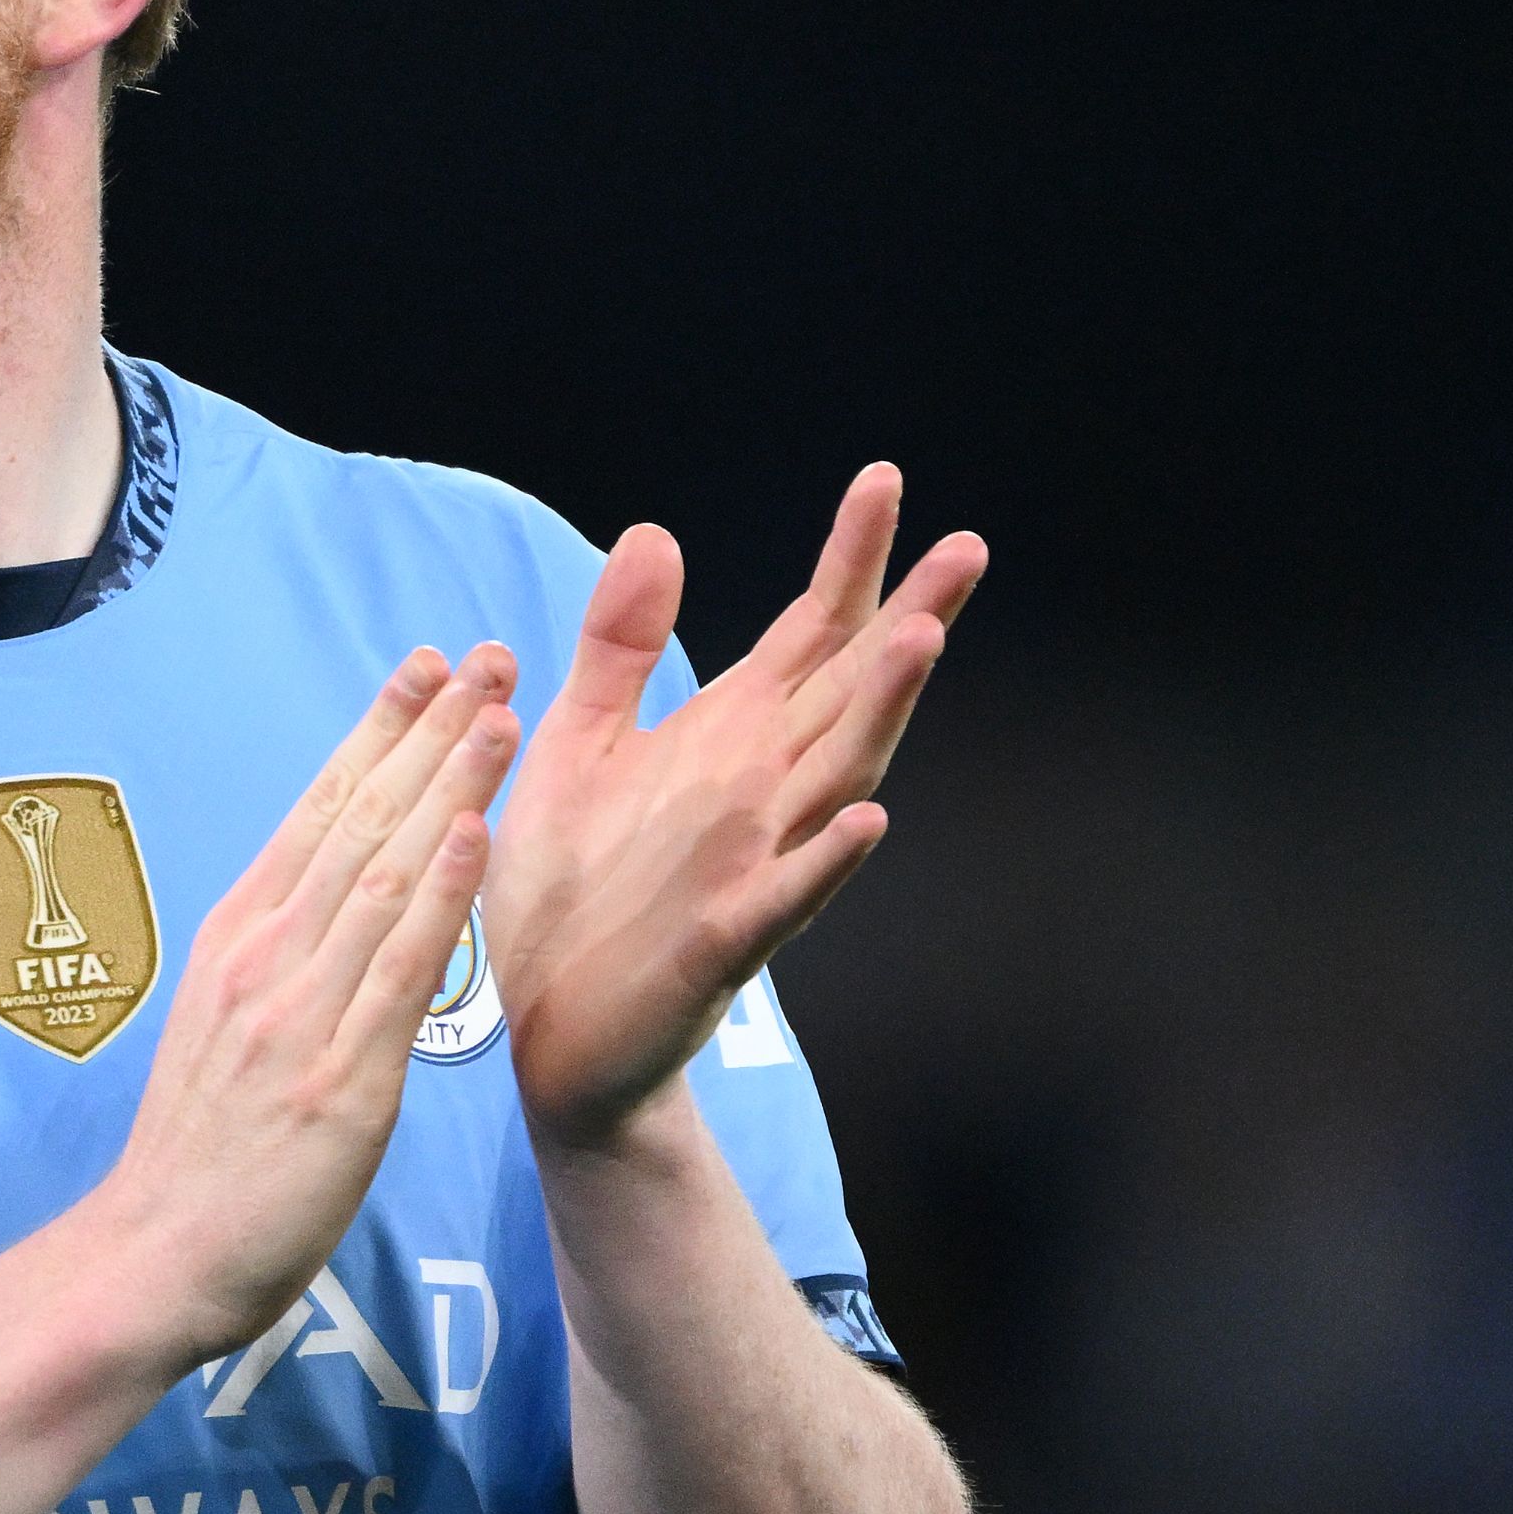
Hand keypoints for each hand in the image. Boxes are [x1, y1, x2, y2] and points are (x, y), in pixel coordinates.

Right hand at [90, 646, 515, 1361]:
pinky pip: (397, 971)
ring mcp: (299, 1013)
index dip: (376, 733)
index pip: (318, 812)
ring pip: (384, 875)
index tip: (423, 668)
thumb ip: (275, 965)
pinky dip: (440, 895)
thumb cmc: (196, 1159)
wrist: (152, 1258)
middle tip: (487, 655)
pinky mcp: (339, 1078)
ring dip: (447, 785)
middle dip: (428, 731)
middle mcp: (265, 957)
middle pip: (358, 820)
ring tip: (501, 711)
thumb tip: (320, 910)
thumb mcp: (222, 1031)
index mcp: (238, 940)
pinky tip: (476, 832)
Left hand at [490, 468, 984, 1153]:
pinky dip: (826, 864)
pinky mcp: (719, 944)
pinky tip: (869, 821)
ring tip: (920, 640)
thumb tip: (655, 531)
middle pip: (847, 694)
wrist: (546, 1031)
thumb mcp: (578, 744)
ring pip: (834, 781)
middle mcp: (757, 796)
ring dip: (880, 714)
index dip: (848, 562)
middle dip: (905, 619)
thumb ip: (619, 646)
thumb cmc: (569, 893)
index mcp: (727, 743)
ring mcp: (749, 868)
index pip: (806, 638)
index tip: (885, 481)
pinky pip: (783, 900)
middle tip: (966, 545)